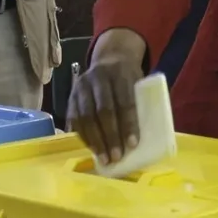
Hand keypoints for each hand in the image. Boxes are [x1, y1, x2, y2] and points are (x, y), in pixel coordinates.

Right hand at [68, 29, 145, 165]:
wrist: (110, 58)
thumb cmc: (129, 78)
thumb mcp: (139, 82)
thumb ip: (140, 103)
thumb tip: (147, 139)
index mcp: (121, 73)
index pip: (125, 101)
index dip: (128, 124)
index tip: (132, 144)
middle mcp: (98, 77)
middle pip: (103, 110)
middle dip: (110, 136)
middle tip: (117, 156)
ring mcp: (82, 86)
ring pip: (86, 116)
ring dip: (95, 140)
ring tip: (105, 158)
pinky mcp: (71, 96)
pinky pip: (74, 119)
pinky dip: (84, 136)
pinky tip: (93, 149)